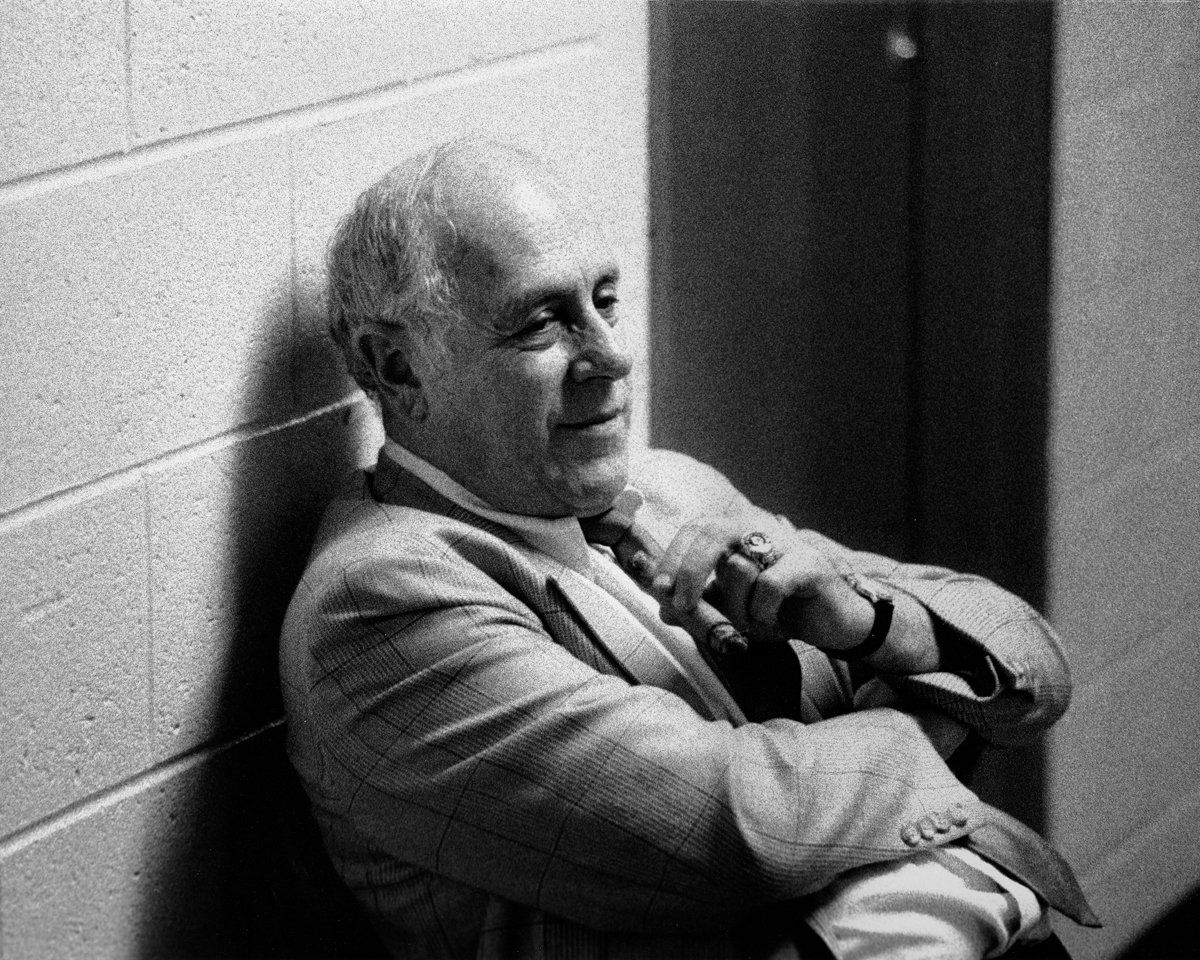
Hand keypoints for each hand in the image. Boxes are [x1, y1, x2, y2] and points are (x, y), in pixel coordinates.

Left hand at [650, 517, 875, 653]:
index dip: (672, 556)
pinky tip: (778, 621)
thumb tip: (661, 608)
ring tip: (755, 623)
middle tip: (683, 606)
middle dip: (690, 572)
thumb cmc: (779, 611)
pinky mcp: (809, 564)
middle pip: (711, 533)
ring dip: (737, 608)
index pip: (694, 529)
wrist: (834, 624)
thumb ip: (701, 606)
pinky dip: (764, 612)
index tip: (658, 588)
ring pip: (737, 568)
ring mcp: (786, 543)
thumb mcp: (732, 611)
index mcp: (738, 532)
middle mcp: (760, 528)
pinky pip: (768, 586)